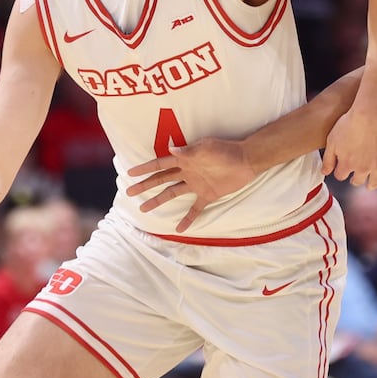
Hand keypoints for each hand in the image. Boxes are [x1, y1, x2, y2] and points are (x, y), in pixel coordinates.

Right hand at [126, 138, 255, 232]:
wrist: (246, 160)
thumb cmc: (226, 150)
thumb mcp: (207, 148)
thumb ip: (189, 151)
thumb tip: (170, 149)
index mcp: (184, 159)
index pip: (160, 164)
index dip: (145, 169)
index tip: (130, 173)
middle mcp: (187, 172)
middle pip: (161, 180)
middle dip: (145, 186)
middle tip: (129, 192)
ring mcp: (196, 184)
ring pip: (172, 194)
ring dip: (158, 201)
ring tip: (144, 209)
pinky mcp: (208, 195)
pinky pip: (195, 209)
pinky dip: (188, 219)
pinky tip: (178, 229)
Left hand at [321, 109, 376, 188]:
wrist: (369, 115)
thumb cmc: (348, 125)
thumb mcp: (332, 140)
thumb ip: (328, 159)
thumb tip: (324, 173)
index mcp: (346, 164)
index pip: (340, 176)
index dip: (340, 172)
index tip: (340, 169)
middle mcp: (362, 169)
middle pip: (357, 181)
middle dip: (354, 180)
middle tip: (354, 178)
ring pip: (375, 182)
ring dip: (371, 185)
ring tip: (370, 185)